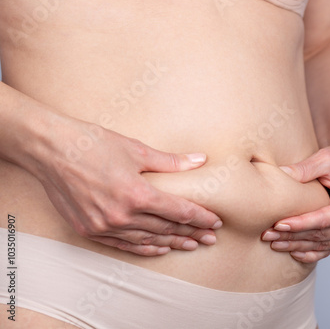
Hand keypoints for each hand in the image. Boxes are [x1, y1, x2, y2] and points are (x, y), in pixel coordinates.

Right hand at [34, 118, 221, 255]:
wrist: (50, 149)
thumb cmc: (93, 144)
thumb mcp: (136, 150)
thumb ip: (171, 162)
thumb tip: (200, 160)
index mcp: (136, 194)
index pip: (179, 211)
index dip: (200, 217)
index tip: (215, 221)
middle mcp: (121, 215)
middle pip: (166, 228)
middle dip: (192, 232)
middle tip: (211, 237)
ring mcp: (103, 226)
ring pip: (147, 239)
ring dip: (171, 243)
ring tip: (192, 245)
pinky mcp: (89, 229)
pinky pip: (123, 245)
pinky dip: (143, 248)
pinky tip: (159, 249)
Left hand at [261, 142, 329, 262]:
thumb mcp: (326, 158)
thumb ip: (305, 168)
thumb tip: (281, 172)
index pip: (324, 219)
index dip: (300, 223)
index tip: (278, 224)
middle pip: (320, 235)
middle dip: (292, 235)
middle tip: (267, 234)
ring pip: (319, 244)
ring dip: (295, 245)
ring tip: (272, 242)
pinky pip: (325, 250)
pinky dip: (308, 253)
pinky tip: (291, 252)